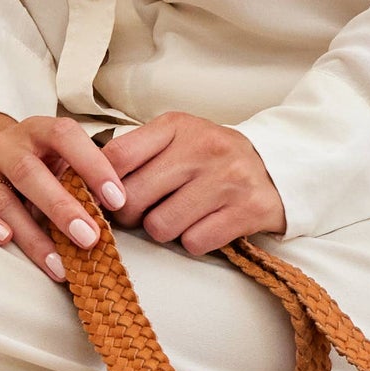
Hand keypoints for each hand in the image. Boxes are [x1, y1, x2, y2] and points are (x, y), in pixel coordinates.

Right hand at [0, 101, 126, 280]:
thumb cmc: (25, 164)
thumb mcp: (50, 160)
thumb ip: (78, 180)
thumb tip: (120, 214)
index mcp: (35, 132)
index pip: (65, 136)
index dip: (92, 164)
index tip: (117, 199)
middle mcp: (2, 146)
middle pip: (30, 173)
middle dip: (62, 208)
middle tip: (89, 239)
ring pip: (3, 200)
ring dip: (33, 236)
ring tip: (59, 265)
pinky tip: (4, 240)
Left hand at [103, 112, 286, 253]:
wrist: (278, 170)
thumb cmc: (213, 160)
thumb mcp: (178, 140)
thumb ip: (139, 155)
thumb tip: (91, 185)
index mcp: (177, 127)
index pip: (117, 157)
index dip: (102, 186)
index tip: (106, 198)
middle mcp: (202, 149)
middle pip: (134, 198)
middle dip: (131, 216)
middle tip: (142, 215)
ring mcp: (226, 180)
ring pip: (162, 227)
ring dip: (166, 231)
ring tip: (181, 218)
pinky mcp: (246, 211)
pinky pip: (194, 243)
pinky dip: (194, 242)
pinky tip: (205, 227)